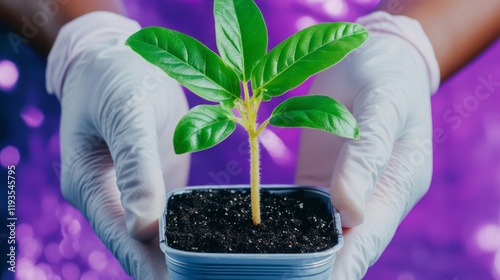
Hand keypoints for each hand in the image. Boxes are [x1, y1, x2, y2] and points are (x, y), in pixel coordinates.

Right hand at [47, 12, 189, 278]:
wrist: (120, 59)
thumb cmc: (115, 79)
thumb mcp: (127, 114)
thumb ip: (135, 168)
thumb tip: (144, 227)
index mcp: (89, 184)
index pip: (121, 239)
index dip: (149, 268)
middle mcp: (110, 197)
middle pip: (138, 246)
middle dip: (170, 269)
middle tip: (210, 278)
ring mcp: (134, 193)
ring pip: (157, 236)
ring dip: (182, 256)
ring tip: (215, 270)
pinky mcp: (155, 183)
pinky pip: (173, 214)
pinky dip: (191, 231)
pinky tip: (213, 246)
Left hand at [295, 12, 439, 278]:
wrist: (370, 56)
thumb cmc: (387, 77)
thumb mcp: (382, 107)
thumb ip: (366, 156)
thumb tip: (349, 212)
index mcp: (395, 186)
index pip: (369, 239)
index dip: (345, 267)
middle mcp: (368, 196)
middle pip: (343, 244)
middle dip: (318, 268)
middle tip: (282, 279)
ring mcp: (340, 189)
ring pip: (318, 231)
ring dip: (298, 252)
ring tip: (269, 270)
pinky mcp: (317, 177)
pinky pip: (299, 207)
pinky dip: (284, 224)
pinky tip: (265, 239)